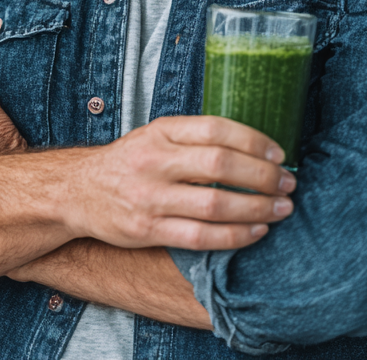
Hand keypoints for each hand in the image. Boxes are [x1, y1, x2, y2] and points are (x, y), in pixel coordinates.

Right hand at [60, 115, 296, 251]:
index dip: (254, 141)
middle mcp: (155, 160)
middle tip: (288, 184)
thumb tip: (253, 145)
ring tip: (281, 209)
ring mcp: (150, 197)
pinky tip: (256, 231)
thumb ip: (194, 137)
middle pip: (219, 166)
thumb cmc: (130, 161)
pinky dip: (235, 236)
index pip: (215, 129)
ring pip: (214, 205)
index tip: (279, 154)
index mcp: (161, 130)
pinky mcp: (148, 230)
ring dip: (256, 208)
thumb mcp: (156, 134)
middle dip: (262, 176)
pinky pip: (200, 237)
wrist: (78, 190)